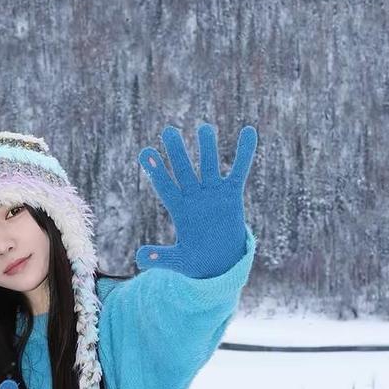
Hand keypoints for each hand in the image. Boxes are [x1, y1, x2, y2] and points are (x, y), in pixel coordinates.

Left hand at [135, 121, 256, 279]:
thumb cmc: (196, 260)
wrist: (219, 261)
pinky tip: (249, 131)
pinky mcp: (232, 194)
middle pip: (185, 171)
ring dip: (208, 148)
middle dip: (178, 153)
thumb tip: (139, 258)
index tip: (145, 152)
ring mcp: (213, 193)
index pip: (166, 187)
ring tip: (204, 127)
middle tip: (169, 130)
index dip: (157, 171)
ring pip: (210, 166)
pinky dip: (244, 152)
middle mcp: (194, 197)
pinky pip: (239, 170)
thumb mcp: (179, 261)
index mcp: (180, 210)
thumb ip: (161, 257)